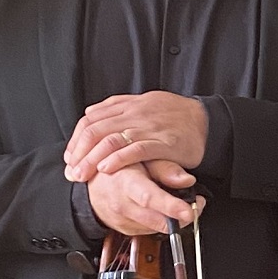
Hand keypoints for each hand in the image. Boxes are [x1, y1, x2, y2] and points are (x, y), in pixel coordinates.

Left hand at [65, 92, 209, 178]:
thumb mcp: (144, 103)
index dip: (76, 139)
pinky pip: (137, 150)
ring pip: (111, 141)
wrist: (207, 120)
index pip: (91, 119)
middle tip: (71, 172)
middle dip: (79, 153)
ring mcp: (149, 127)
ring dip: (92, 160)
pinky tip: (106, 169)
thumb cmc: (176, 115)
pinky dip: (118, 160)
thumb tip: (91, 112)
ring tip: (82, 175)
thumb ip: (117, 107)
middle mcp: (135, 114)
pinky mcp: (164, 142)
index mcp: (128, 105)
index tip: (70, 157)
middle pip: (96, 131)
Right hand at [85, 162, 203, 235]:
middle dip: (181, 217)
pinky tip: (162, 209)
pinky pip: (150, 231)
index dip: (171, 206)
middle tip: (196, 205)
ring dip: (173, 219)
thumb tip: (187, 180)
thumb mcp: (139, 157)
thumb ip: (165, 168)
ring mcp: (122, 221)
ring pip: (156, 228)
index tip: (189, 211)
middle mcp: (122, 205)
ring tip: (180, 203)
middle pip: (156, 220)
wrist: (91, 183)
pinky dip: (161, 222)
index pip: (149, 198)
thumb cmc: (116, 166)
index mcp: (126, 183)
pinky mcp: (125, 230)